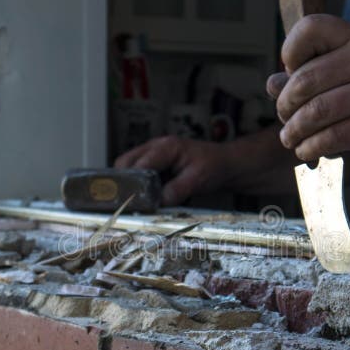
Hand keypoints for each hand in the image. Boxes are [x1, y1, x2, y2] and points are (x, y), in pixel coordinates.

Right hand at [114, 136, 230, 205]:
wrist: (224, 164)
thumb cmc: (213, 167)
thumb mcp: (198, 180)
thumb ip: (177, 190)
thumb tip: (159, 201)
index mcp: (166, 147)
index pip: (137, 164)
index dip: (131, 182)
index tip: (131, 200)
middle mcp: (155, 147)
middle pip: (124, 163)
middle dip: (126, 182)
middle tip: (133, 201)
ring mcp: (153, 154)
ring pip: (129, 168)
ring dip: (132, 184)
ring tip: (143, 199)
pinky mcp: (154, 163)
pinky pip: (138, 173)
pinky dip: (140, 185)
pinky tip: (152, 195)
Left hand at [267, 15, 349, 161]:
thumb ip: (318, 73)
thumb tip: (272, 85)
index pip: (310, 29)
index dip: (290, 52)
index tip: (290, 73)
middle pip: (305, 80)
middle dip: (285, 106)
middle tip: (285, 119)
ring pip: (315, 112)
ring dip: (294, 131)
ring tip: (290, 139)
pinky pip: (332, 137)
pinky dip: (311, 147)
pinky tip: (308, 151)